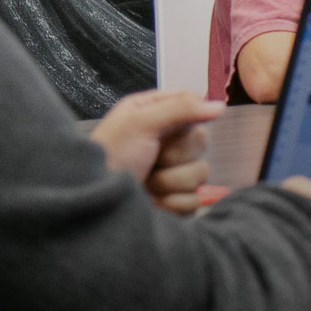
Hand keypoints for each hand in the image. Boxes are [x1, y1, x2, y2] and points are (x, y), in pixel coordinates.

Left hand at [89, 89, 224, 214]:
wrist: (91, 205)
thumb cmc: (108, 156)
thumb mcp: (139, 122)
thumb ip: (180, 108)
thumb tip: (219, 106)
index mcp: (155, 114)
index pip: (195, 104)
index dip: (191, 115)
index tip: (173, 126)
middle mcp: (166, 141)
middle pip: (201, 141)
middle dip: (175, 155)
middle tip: (150, 157)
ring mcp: (173, 173)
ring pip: (201, 173)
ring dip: (170, 182)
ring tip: (145, 183)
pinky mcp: (177, 200)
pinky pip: (195, 200)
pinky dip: (173, 203)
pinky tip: (152, 202)